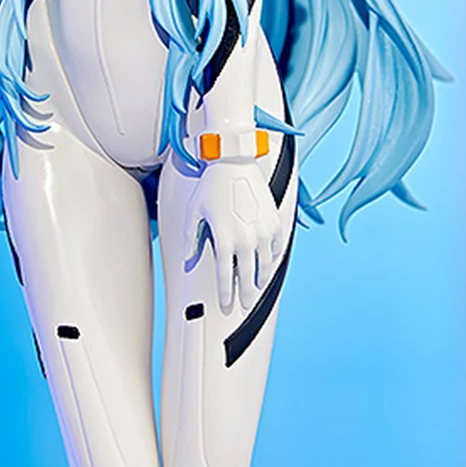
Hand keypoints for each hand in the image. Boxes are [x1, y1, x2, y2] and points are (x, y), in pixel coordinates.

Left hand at [184, 159, 288, 312]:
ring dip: (262, 279)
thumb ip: (192, 239)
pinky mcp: (275, 222)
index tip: (226, 304)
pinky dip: (273, 258)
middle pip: (248, 278)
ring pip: (266, 266)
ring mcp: (263, 232)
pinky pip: (277, 248)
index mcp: (224, 240)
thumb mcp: (195, 212)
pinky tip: (269, 261)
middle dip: (246, 294)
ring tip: (258, 286)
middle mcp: (246, 239)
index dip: (226, 295)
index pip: (226, 278)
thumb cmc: (213, 184)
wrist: (234, 161)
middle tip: (245, 303)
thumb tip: (188, 258)